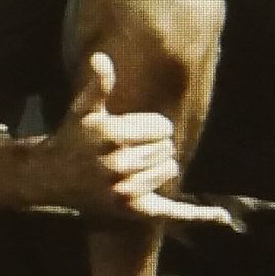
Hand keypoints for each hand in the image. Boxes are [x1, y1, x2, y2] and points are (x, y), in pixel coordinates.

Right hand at [41, 53, 235, 226]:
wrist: (51, 178)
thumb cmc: (72, 138)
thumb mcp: (83, 110)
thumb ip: (98, 85)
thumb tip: (102, 57)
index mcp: (111, 135)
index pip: (162, 127)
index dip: (150, 127)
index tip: (129, 132)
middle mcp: (117, 163)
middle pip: (166, 149)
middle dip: (152, 147)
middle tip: (126, 152)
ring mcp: (124, 189)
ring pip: (169, 170)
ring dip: (157, 167)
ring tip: (130, 168)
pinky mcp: (131, 210)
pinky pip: (171, 211)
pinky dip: (199, 215)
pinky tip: (223, 218)